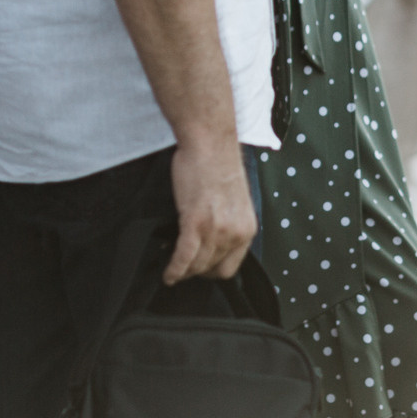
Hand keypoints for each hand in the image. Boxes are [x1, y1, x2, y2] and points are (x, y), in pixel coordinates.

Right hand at [164, 139, 255, 283]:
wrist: (210, 143)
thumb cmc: (218, 164)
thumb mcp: (234, 201)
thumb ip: (227, 223)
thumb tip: (213, 240)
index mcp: (247, 228)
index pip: (230, 266)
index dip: (212, 271)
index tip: (200, 269)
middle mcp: (235, 232)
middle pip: (212, 268)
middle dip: (195, 272)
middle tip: (182, 268)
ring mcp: (216, 229)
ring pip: (197, 265)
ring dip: (183, 272)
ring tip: (172, 272)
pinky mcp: (195, 222)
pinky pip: (184, 256)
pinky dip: (175, 269)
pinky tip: (169, 274)